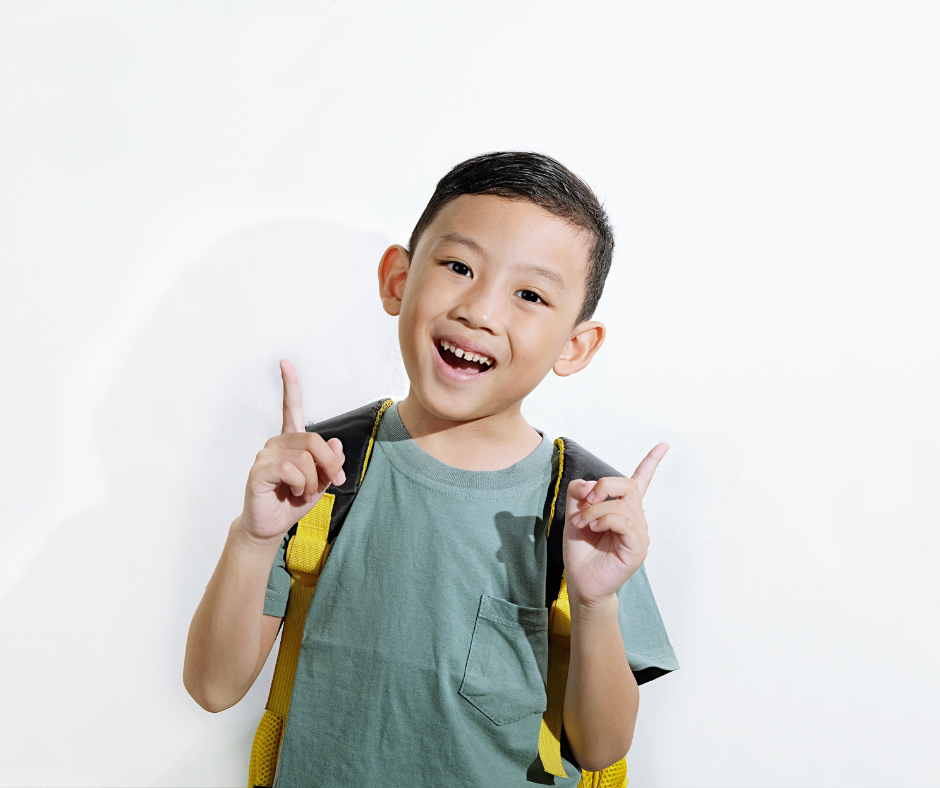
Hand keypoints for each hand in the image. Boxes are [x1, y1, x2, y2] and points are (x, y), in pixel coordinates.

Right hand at [235, 360, 345, 543]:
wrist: (272, 526)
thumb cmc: (293, 501)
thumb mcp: (322, 482)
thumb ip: (331, 463)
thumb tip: (336, 444)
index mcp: (292, 442)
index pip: (291, 408)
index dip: (290, 385)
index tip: (285, 362)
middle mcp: (277, 442)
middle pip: (314, 440)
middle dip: (330, 464)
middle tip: (332, 482)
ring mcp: (266, 455)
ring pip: (305, 459)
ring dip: (313, 481)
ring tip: (304, 493)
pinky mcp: (259, 470)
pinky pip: (291, 469)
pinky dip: (301, 485)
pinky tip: (293, 493)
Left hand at [562, 443, 668, 607]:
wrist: (580, 581)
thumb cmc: (581, 551)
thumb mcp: (574, 515)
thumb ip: (579, 494)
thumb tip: (588, 484)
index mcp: (622, 508)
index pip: (641, 480)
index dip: (652, 462)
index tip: (664, 445)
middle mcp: (635, 518)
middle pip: (627, 484)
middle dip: (602, 486)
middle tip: (584, 501)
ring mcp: (639, 532)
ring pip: (621, 503)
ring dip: (595, 509)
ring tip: (581, 523)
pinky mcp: (637, 547)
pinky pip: (625, 521)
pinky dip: (605, 519)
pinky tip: (594, 527)